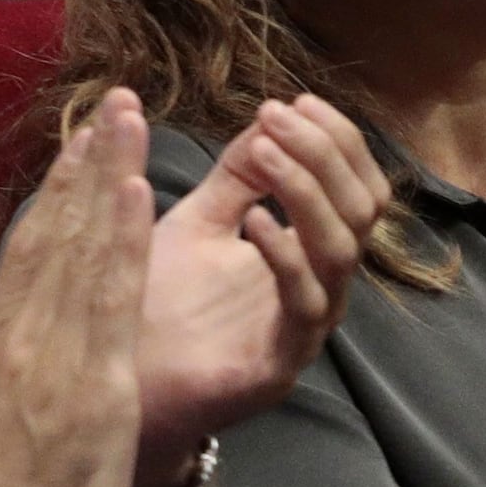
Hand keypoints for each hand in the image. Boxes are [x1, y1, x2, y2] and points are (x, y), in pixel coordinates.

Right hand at [0, 91, 159, 486]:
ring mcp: (46, 361)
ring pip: (78, 251)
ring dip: (104, 180)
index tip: (77, 145)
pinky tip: (137, 194)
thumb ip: (4, 368)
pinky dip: (120, 240)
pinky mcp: (88, 388)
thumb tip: (12, 331)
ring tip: (126, 122)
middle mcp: (9, 342)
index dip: (54, 194)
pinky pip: (108, 299)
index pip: (24, 253)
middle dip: (82, 164)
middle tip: (110, 102)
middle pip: (49, 235)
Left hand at [130, 93, 376, 467]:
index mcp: (311, 250)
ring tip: (264, 152)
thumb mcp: (199, 221)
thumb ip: (237, 176)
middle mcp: (323, 286)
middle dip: (326, 153)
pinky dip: (285, 254)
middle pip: (364, 209)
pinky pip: (303, 303)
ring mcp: (307, 328)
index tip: (291, 101)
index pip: (357, 184)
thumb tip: (269, 115)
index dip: (335, 139)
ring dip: (307, 190)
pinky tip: (252, 219)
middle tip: (278, 116)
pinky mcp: (280, 364)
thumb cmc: (159, 305)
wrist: (121, 385)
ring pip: (342, 250)